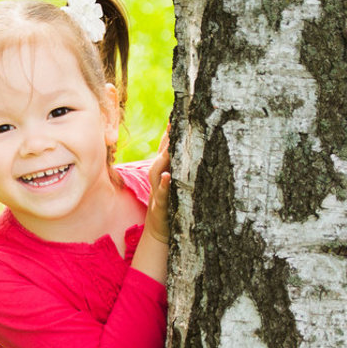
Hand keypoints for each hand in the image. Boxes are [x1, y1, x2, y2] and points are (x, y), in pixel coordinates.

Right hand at [145, 126, 170, 243]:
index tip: (176, 116)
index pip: (165, 149)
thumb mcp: (175, 184)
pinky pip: (162, 195)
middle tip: (174, 124)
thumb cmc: (171, 205)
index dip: (169, 134)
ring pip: (157, 173)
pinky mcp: (161, 207)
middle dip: (166, 142)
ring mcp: (158, 193)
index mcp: (163, 173)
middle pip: (160, 157)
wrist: (159, 231)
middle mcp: (158, 180)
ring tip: (170, 148)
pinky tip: (168, 177)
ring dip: (163, 160)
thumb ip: (178, 167)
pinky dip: (164, 186)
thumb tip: (189, 148)